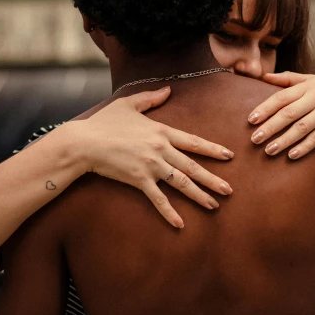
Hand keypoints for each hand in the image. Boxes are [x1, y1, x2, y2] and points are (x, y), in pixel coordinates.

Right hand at [69, 86, 233, 228]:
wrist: (84, 142)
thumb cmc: (104, 122)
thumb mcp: (128, 104)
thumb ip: (150, 98)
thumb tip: (168, 91)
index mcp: (161, 131)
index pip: (193, 142)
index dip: (212, 149)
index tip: (229, 156)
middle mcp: (160, 149)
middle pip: (192, 166)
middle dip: (213, 179)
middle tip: (230, 190)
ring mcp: (151, 166)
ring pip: (181, 183)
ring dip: (199, 195)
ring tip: (214, 205)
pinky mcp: (138, 180)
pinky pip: (158, 199)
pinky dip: (169, 212)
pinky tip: (180, 224)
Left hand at [248, 72, 314, 159]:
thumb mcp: (312, 80)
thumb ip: (288, 79)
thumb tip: (263, 77)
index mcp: (307, 86)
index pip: (282, 97)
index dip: (265, 108)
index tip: (251, 119)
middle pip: (289, 113)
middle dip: (270, 127)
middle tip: (254, 139)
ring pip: (302, 128)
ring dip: (284, 140)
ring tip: (269, 150)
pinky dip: (305, 147)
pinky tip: (292, 155)